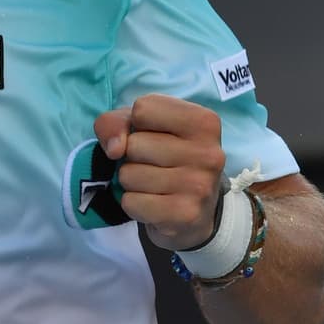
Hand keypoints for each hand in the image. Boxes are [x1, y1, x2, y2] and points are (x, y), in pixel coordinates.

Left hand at [94, 94, 225, 251]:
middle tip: (154, 165)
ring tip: (153, 184)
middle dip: (132, 156)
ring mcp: (199, 186)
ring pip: (129, 175)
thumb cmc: (164, 157)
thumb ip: (116, 122)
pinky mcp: (186, 214)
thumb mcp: (140, 127)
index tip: (153, 135)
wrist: (193, 211)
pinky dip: (132, 203)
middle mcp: (208, 153)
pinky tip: (153, 203)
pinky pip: (131, 202)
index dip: (136, 124)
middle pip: (133, 144)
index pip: (143, 109)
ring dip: (131, 181)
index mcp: (204, 121)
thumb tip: (115, 149)